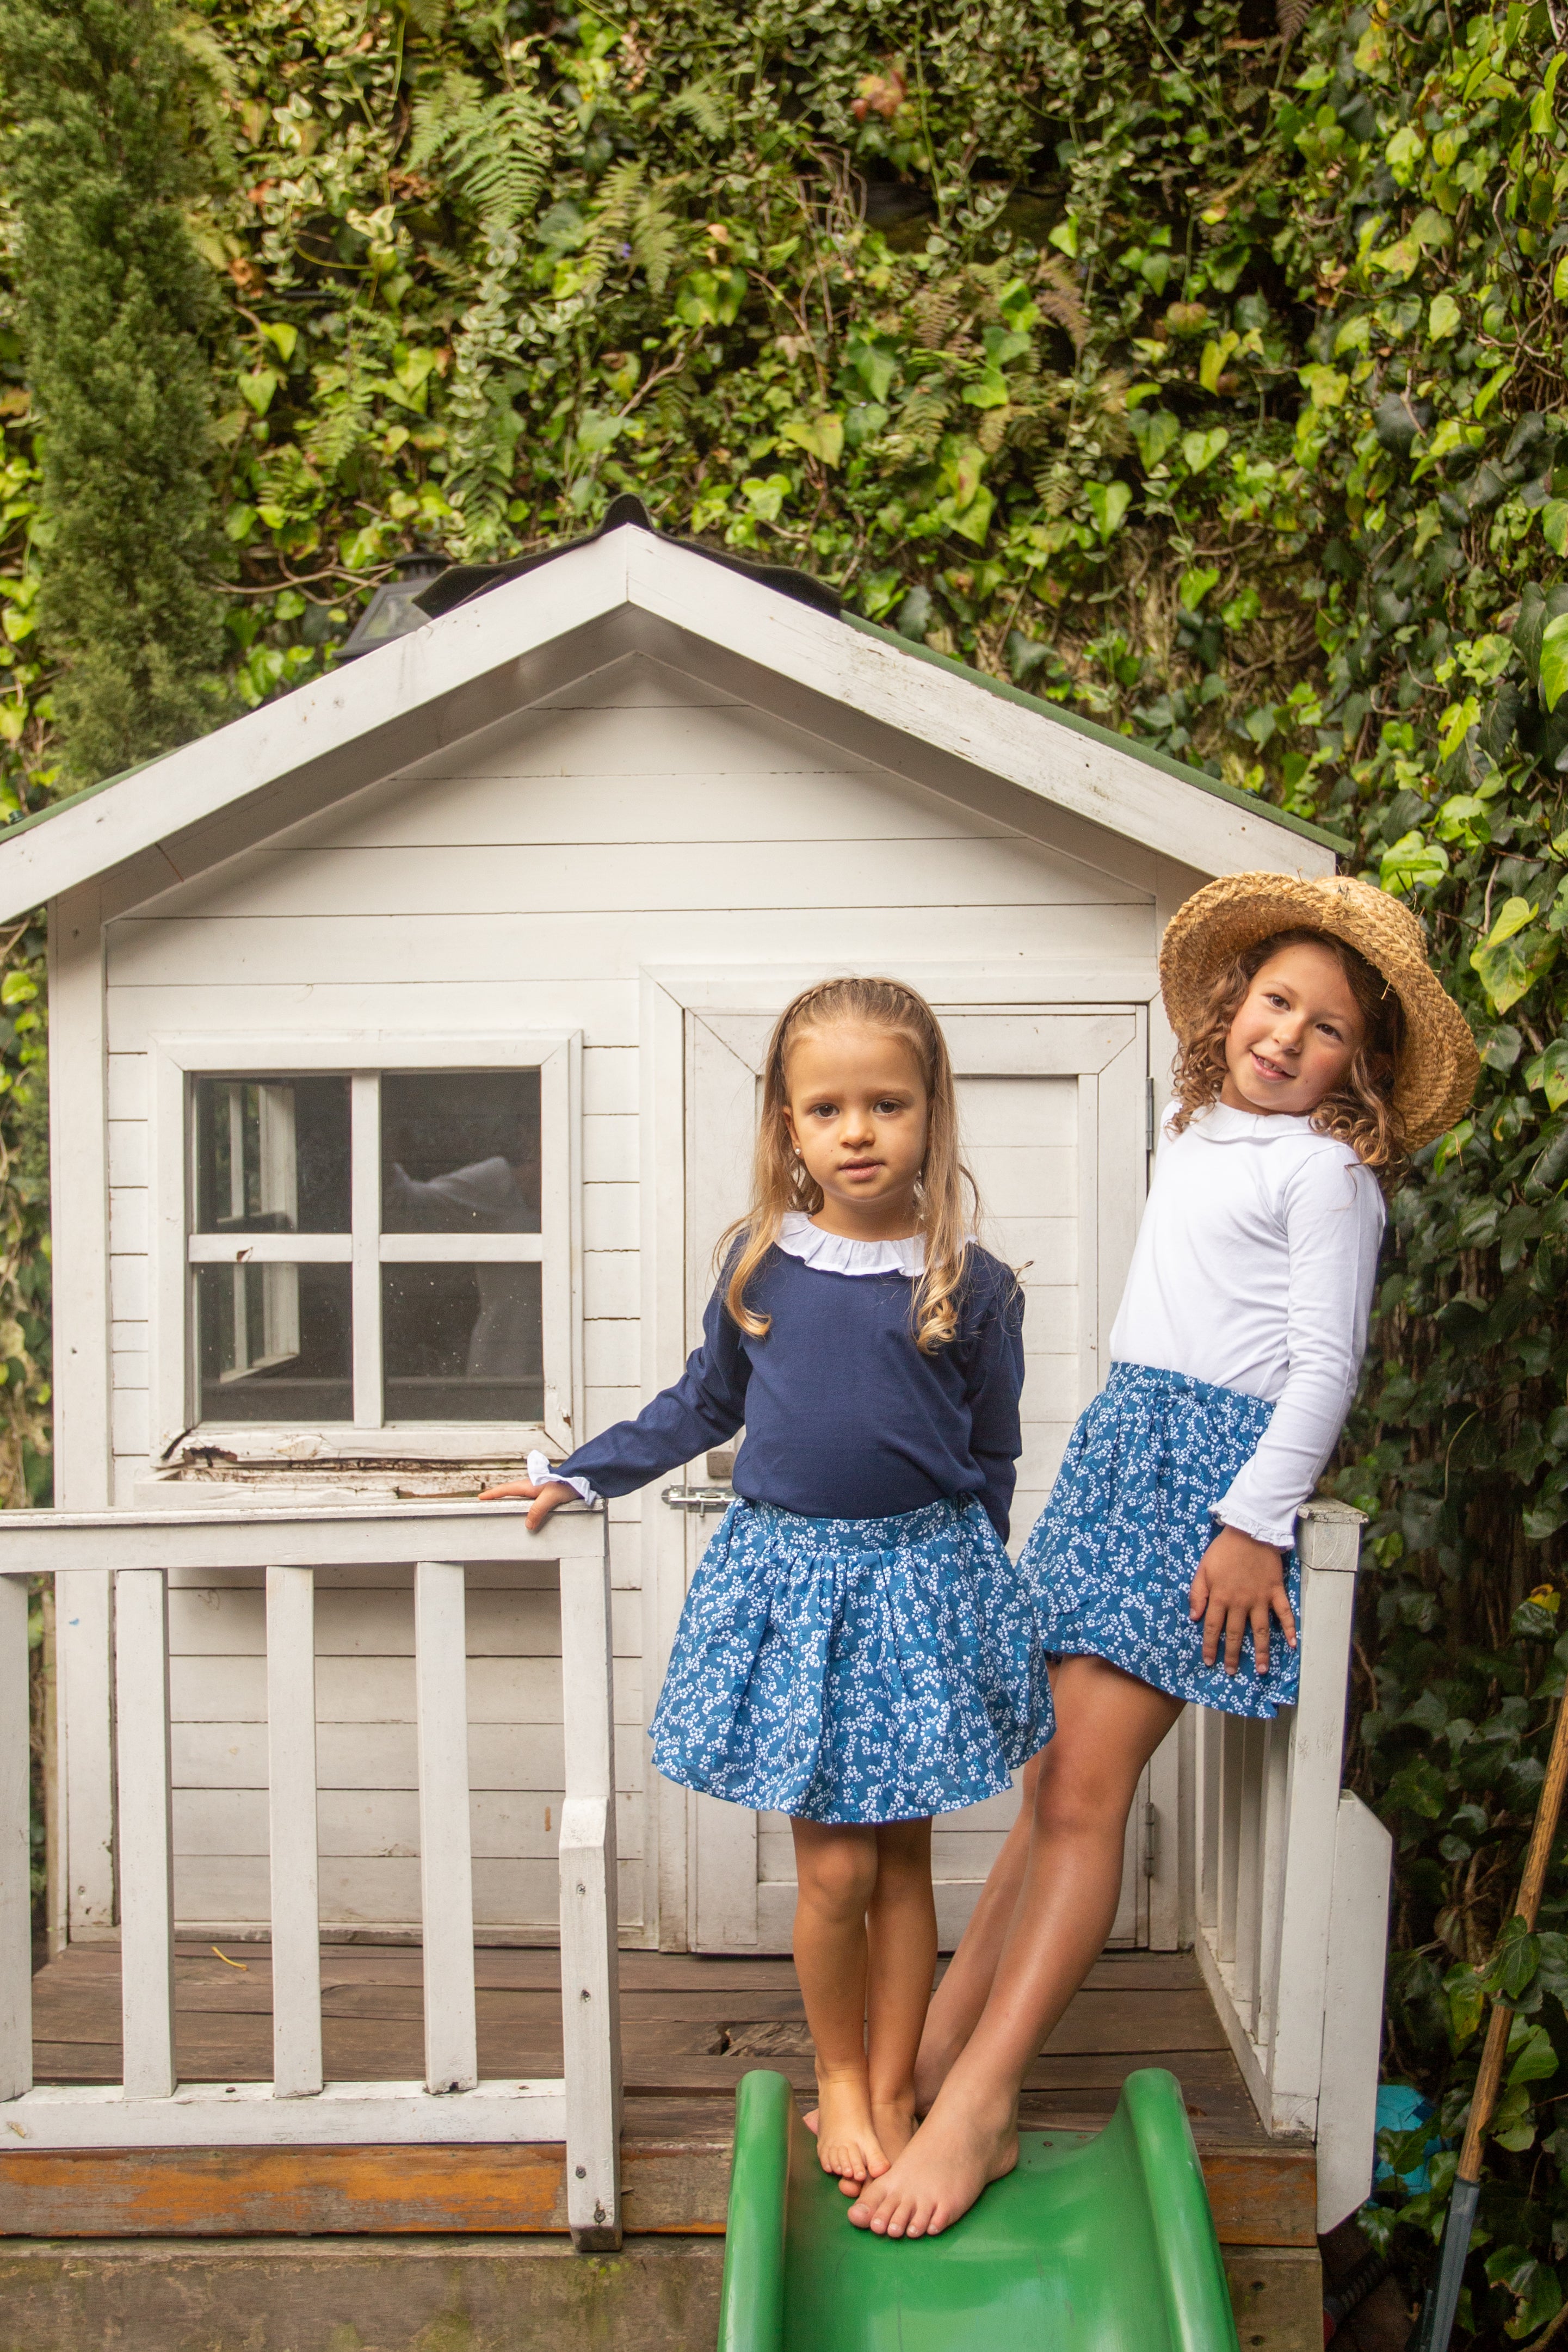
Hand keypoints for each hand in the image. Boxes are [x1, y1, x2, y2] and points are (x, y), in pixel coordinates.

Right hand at [475, 1477, 576, 1531]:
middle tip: (488, 1502)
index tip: (480, 1497)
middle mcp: (531, 1486)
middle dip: (498, 1496)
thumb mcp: (550, 1498)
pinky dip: (522, 1504)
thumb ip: (537, 1510)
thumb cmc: (566, 1484)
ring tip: (503, 1508)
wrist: (581, 1479)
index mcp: (528, 1485)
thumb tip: (527, 1524)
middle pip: (510, 1491)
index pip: (505, 1489)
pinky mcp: (545, 1493)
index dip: (492, 1494)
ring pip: (519, 1495)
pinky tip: (525, 1511)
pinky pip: (529, 1499)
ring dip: (510, 1500)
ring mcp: (537, 1489)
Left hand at [1188, 1524, 1296, 1677]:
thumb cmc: (1224, 1550)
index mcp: (1220, 1597)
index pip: (1212, 1627)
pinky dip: (1289, 1629)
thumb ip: (1198, 1594)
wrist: (1250, 1532)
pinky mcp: (1276, 1592)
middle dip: (1233, 1655)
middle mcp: (1240, 1603)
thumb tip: (1194, 1617)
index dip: (1210, 1645)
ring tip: (1261, 1670)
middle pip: (1236, 1634)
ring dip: (1261, 1651)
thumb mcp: (1203, 1569)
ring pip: (1260, 1631)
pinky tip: (1292, 1645)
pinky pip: (1284, 1614)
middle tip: (1232, 1672)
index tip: (1209, 1661)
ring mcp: (1260, 1599)